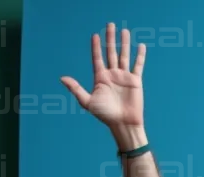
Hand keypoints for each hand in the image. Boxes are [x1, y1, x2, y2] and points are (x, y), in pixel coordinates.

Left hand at [61, 23, 145, 139]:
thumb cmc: (105, 115)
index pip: (97, 58)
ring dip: (124, 43)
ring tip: (124, 31)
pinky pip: (138, 66)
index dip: (96, 47)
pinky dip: (140, 56)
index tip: (95, 35)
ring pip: (124, 56)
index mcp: (100, 78)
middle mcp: (112, 75)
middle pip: (111, 52)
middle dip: (110, 39)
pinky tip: (140, 46)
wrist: (123, 124)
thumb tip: (62, 78)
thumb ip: (76, 89)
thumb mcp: (87, 102)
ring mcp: (124, 77)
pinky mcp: (135, 81)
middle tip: (110, 25)